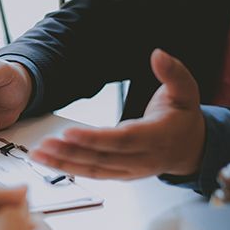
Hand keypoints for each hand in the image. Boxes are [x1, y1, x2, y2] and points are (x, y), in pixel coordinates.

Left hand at [31, 49, 204, 178]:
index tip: (69, 132)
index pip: (122, 140)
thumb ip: (172, 72)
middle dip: (70, 153)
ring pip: (93, 170)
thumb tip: (158, 55)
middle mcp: (142, 159)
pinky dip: (70, 169)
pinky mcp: (120, 175)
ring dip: (63, 164)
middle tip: (44, 144)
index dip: (95, 138)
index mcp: (157, 137)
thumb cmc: (183, 117)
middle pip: (102, 158)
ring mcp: (130, 171)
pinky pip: (93, 174)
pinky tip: (49, 161)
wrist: (190, 148)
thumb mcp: (186, 90)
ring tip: (38, 154)